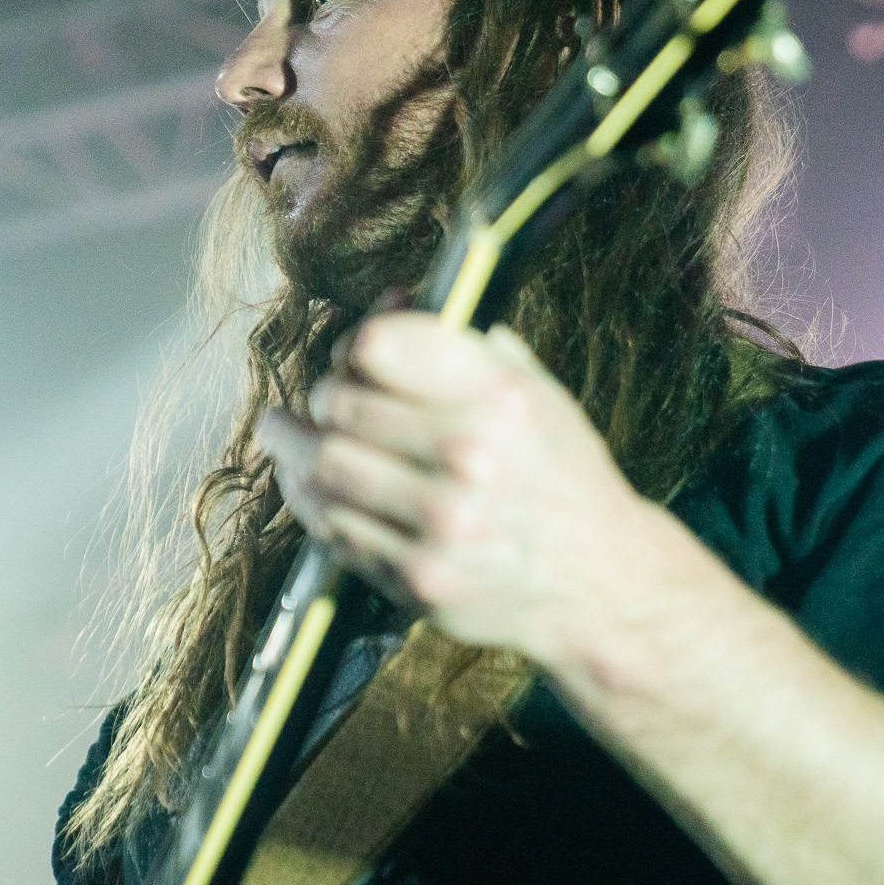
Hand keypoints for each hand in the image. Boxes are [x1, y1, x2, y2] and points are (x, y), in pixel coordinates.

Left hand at [255, 311, 697, 661]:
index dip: (354, 344)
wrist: (598, 583)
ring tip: (285, 437)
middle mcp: (471, 455)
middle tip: (317, 402)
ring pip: (323, 468)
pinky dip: (314, 504)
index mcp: (500, 397)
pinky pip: (334, 529)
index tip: (351, 355)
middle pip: (340, 405)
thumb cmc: (562, 478)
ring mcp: (442, 522)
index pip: (379, 346)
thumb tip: (391, 301)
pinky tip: (313, 489)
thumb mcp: (539, 395)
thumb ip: (468, 349)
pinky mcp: (419, 577)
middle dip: (321, 398)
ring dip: (295, 450)